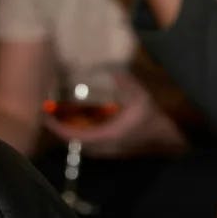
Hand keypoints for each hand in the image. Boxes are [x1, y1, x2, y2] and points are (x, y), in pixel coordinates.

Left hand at [43, 72, 182, 157]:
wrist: (170, 136)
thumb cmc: (154, 117)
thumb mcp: (140, 96)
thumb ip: (124, 81)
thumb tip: (110, 66)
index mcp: (107, 135)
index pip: (73, 136)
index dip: (57, 128)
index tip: (46, 116)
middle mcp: (103, 147)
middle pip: (71, 141)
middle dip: (58, 128)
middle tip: (47, 112)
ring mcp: (106, 150)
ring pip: (78, 143)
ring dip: (66, 131)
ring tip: (56, 115)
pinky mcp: (110, 149)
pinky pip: (87, 143)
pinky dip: (77, 132)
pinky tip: (74, 120)